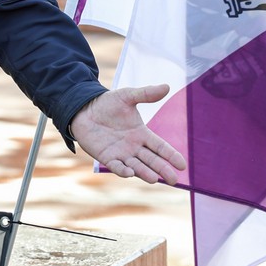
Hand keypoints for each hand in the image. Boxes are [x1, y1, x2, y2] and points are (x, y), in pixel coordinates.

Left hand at [70, 84, 186, 184]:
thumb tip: (166, 86)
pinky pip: (117, 166)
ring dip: (145, 173)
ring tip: (154, 179)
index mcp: (142, 134)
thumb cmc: (107, 103)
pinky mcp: (107, 157)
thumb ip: (145, 93)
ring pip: (137, 167)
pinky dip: (123, 171)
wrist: (83, 109)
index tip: (182, 165)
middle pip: (152, 161)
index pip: (161, 147)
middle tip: (173, 180)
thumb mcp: (127, 96)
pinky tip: (129, 173)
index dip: (171, 155)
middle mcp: (134, 147)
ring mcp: (121, 154)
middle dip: (163, 170)